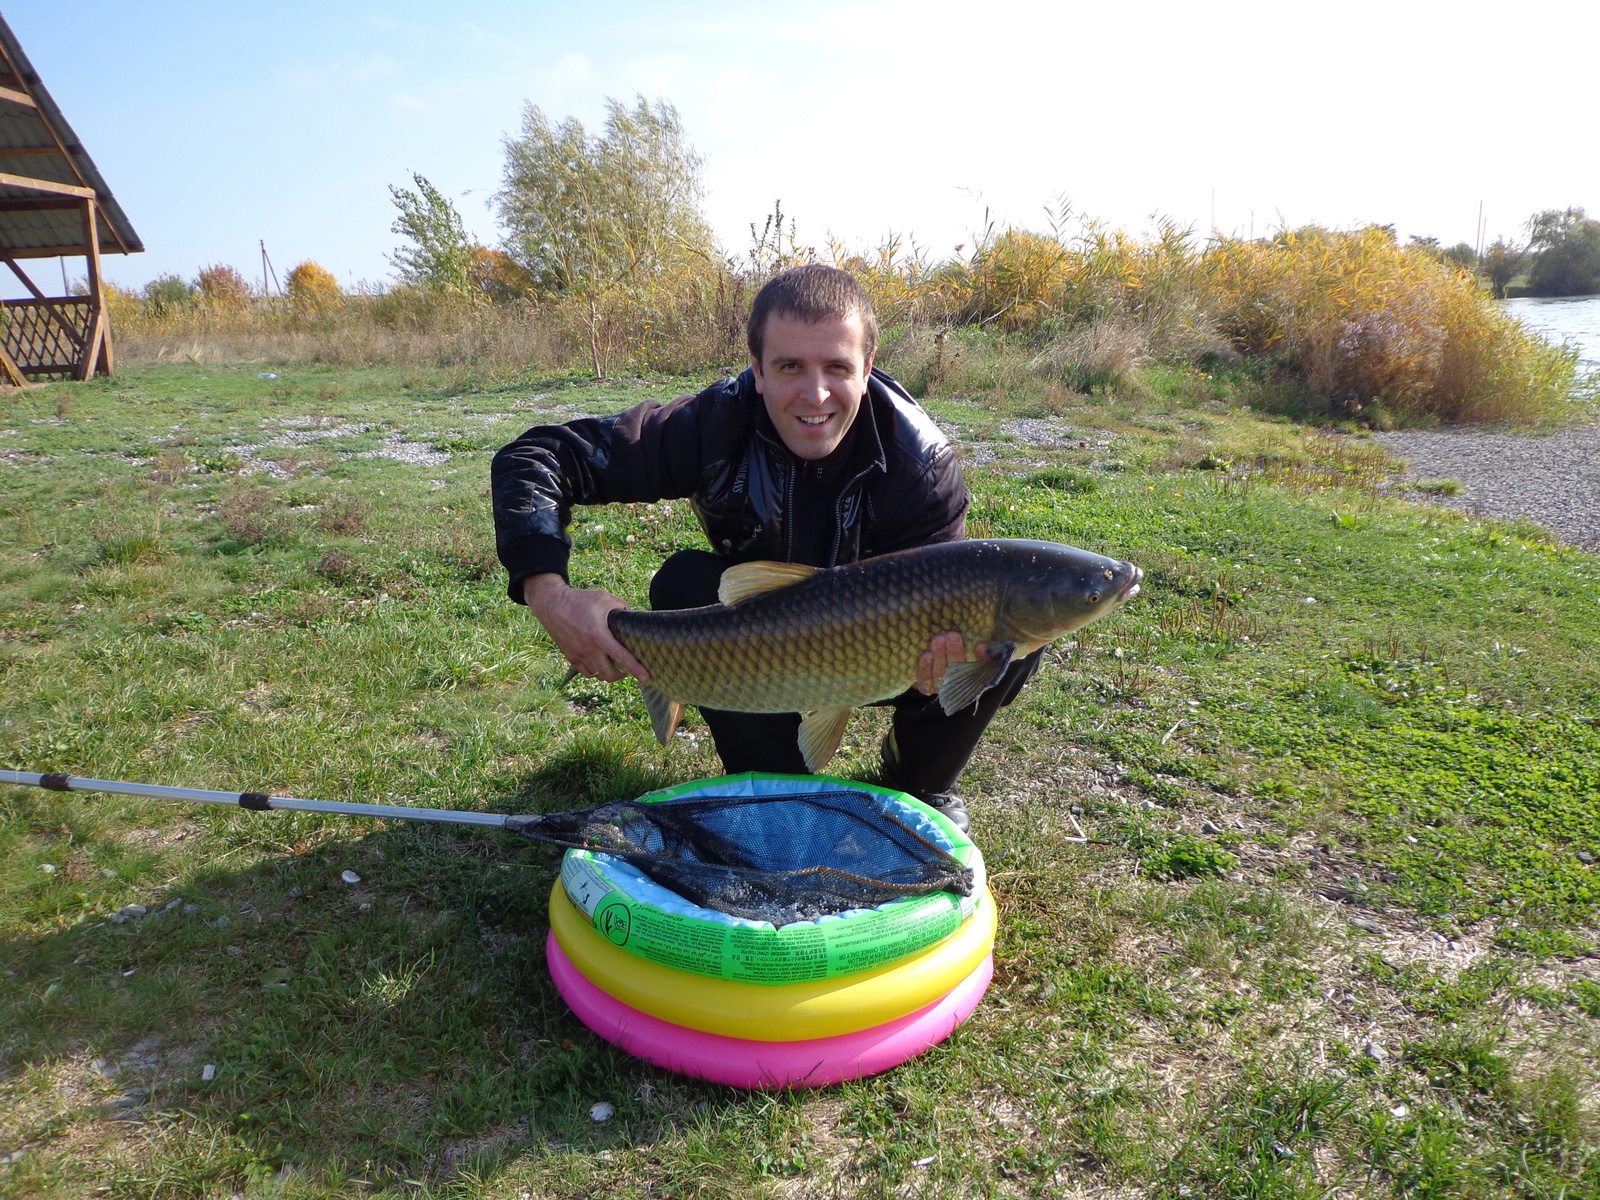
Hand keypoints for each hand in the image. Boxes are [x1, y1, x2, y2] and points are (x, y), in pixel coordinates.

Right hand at [523, 574, 648, 683]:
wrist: (551, 604)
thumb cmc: (579, 600)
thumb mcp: (604, 598)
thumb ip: (622, 607)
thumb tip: (632, 616)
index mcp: (599, 635)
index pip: (621, 657)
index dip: (636, 669)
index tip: (646, 678)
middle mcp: (588, 649)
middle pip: (610, 674)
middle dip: (622, 675)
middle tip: (628, 667)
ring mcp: (578, 655)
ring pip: (598, 675)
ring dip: (608, 673)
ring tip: (614, 664)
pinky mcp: (570, 656)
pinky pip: (587, 672)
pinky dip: (596, 671)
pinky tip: (600, 662)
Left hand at [915, 631, 986, 694]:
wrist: (935, 662)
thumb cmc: (957, 655)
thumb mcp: (970, 651)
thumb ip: (979, 652)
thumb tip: (982, 647)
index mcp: (974, 680)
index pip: (980, 673)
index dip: (981, 661)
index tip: (980, 646)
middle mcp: (958, 687)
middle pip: (957, 672)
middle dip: (955, 652)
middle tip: (952, 635)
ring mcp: (941, 689)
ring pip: (941, 674)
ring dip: (940, 656)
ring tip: (938, 639)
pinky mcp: (927, 688)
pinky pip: (925, 681)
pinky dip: (926, 668)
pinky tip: (927, 655)